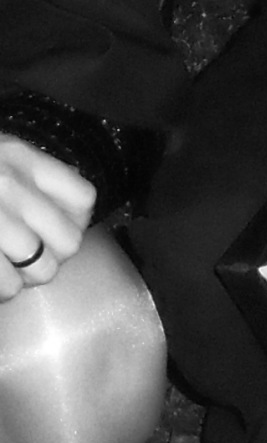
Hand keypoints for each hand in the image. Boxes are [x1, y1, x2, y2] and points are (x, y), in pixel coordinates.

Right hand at [0, 138, 95, 301]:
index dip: (78, 219)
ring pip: (43, 270)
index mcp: (20, 158)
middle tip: (35, 252)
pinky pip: (10, 286)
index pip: (83, 197)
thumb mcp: (0, 154)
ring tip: (14, 265)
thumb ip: (34, 171)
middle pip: (69, 241)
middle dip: (55, 254)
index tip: (59, 224)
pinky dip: (6, 288)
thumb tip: (75, 205)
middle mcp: (10, 186)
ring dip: (30, 275)